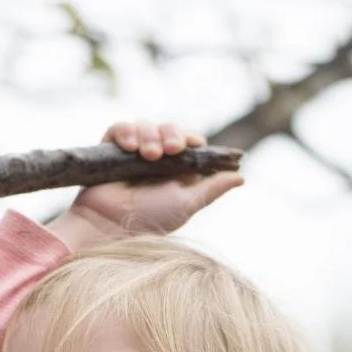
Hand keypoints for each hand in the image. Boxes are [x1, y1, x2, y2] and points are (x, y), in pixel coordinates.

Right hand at [48, 120, 243, 248]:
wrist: (109, 227)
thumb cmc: (150, 220)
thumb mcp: (187, 204)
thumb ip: (213, 189)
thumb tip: (241, 177)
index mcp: (175, 172)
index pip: (189, 142)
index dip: (192, 139)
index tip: (194, 146)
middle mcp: (154, 161)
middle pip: (169, 129)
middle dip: (173, 133)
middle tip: (171, 150)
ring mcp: (131, 155)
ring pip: (146, 125)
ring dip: (150, 134)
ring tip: (147, 155)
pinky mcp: (109, 151)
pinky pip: (119, 128)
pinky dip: (127, 132)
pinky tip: (130, 147)